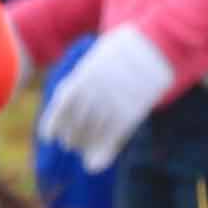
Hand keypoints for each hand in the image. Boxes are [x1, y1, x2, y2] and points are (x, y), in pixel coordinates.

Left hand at [37, 25, 177, 161]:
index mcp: (84, 74)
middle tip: (71, 144)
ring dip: (87, 147)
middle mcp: (96, 90)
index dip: (53, 124)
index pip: (62, 105)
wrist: (158, 40)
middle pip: (76, 123)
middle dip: (72, 138)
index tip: (49, 137)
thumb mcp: (100, 56)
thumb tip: (69, 97)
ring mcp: (114, 101)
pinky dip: (103, 154)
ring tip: (84, 152)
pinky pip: (114, 138)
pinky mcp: (132, 110)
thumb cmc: (128, 48)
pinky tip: (95, 166)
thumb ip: (85, 78)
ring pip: (94, 133)